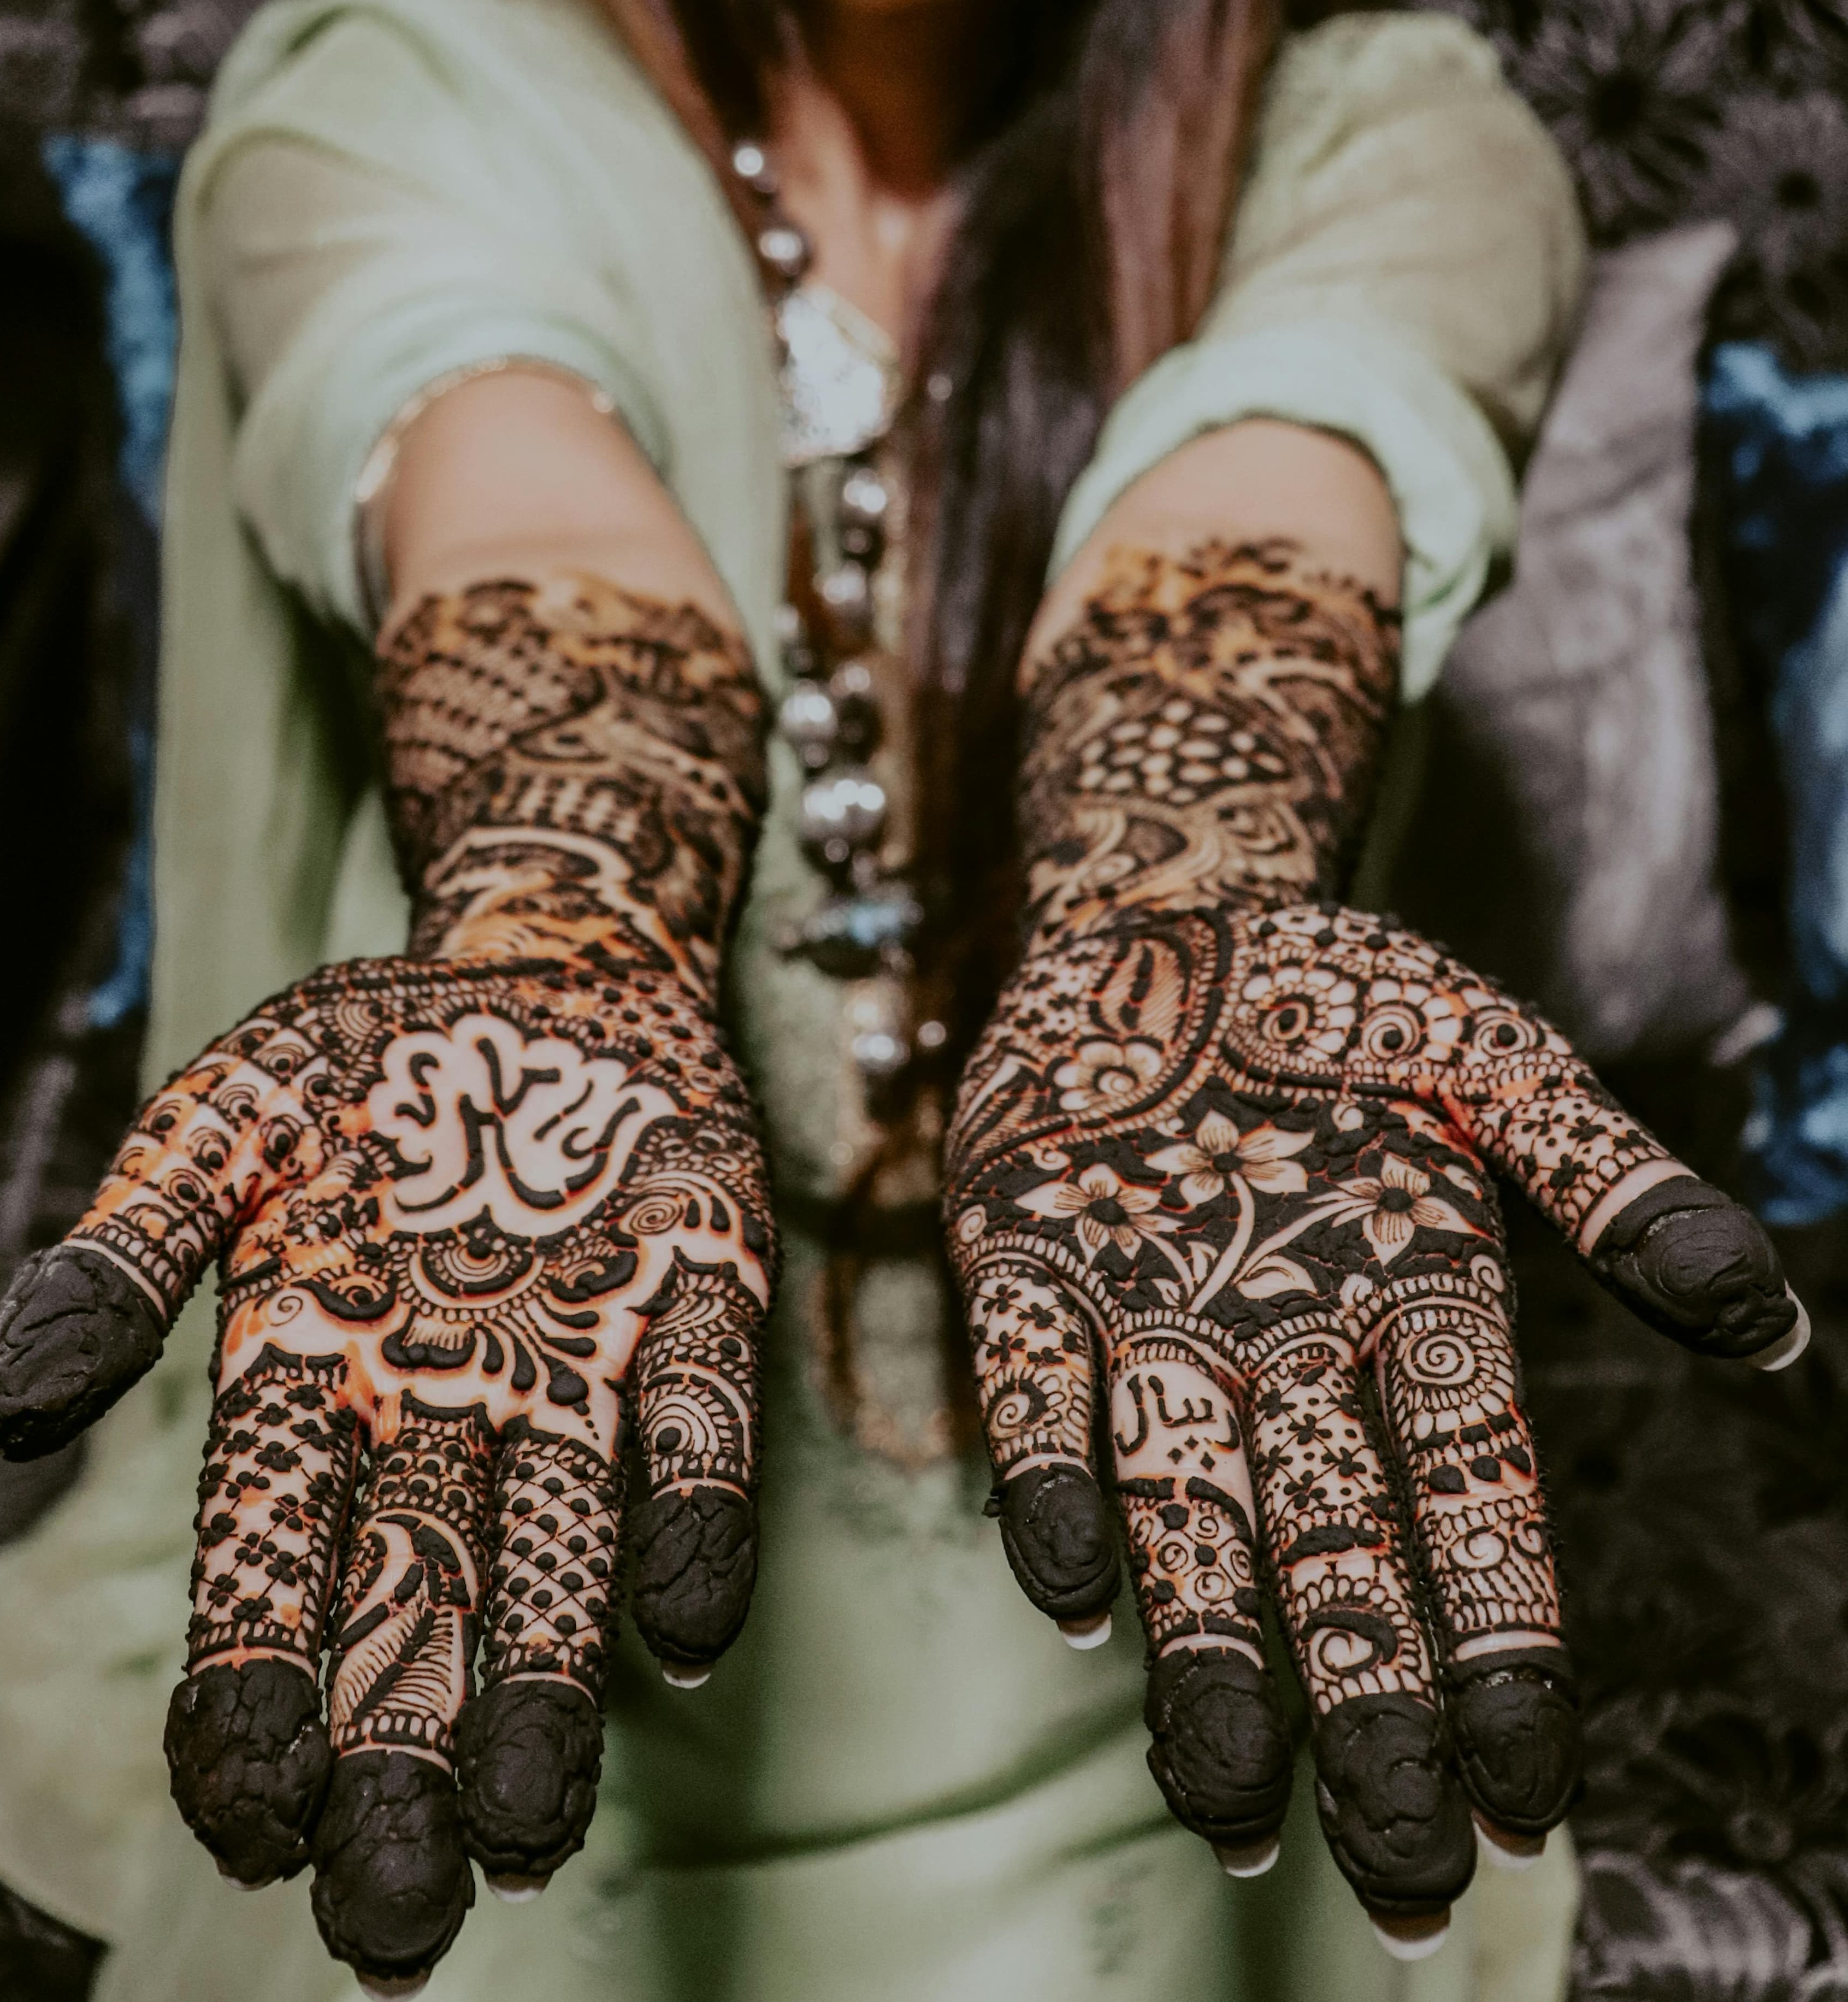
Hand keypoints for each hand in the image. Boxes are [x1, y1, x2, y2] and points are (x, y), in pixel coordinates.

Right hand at [0, 952, 772, 1985]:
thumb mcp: (221, 1119)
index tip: (255, 1824)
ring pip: (557, 1553)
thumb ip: (123, 1255)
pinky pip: (698, 1425)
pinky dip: (697, 1519)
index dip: (255, 1701)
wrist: (546, 953)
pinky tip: (688, 1625)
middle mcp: (445, 1402)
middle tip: (396, 1924)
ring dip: (547, 1689)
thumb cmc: (365, 1054)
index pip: (268, 1569)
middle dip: (400, 1760)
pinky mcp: (698, 1300)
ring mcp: (576, 1360)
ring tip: (529, 1830)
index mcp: (314, 1372)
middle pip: (414, 1606)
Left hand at [947, 900, 1800, 1933]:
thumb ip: (1610, 1177)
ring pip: (1184, 1513)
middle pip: (1337, 1556)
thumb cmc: (1344, 1000)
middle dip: (1366, 1711)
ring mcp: (1151, 1313)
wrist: (1169, 915)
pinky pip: (1035, 1391)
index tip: (1523, 1798)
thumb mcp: (1497, 1062)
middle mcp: (1286, 1345)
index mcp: (1412, 1307)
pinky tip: (1066, 1589)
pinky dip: (1048, 1481)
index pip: (1476, 1510)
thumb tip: (1765, 1322)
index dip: (1505, 1652)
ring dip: (1202, 1653)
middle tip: (1392, 1875)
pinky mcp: (1025, 1259)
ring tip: (1221, 1800)